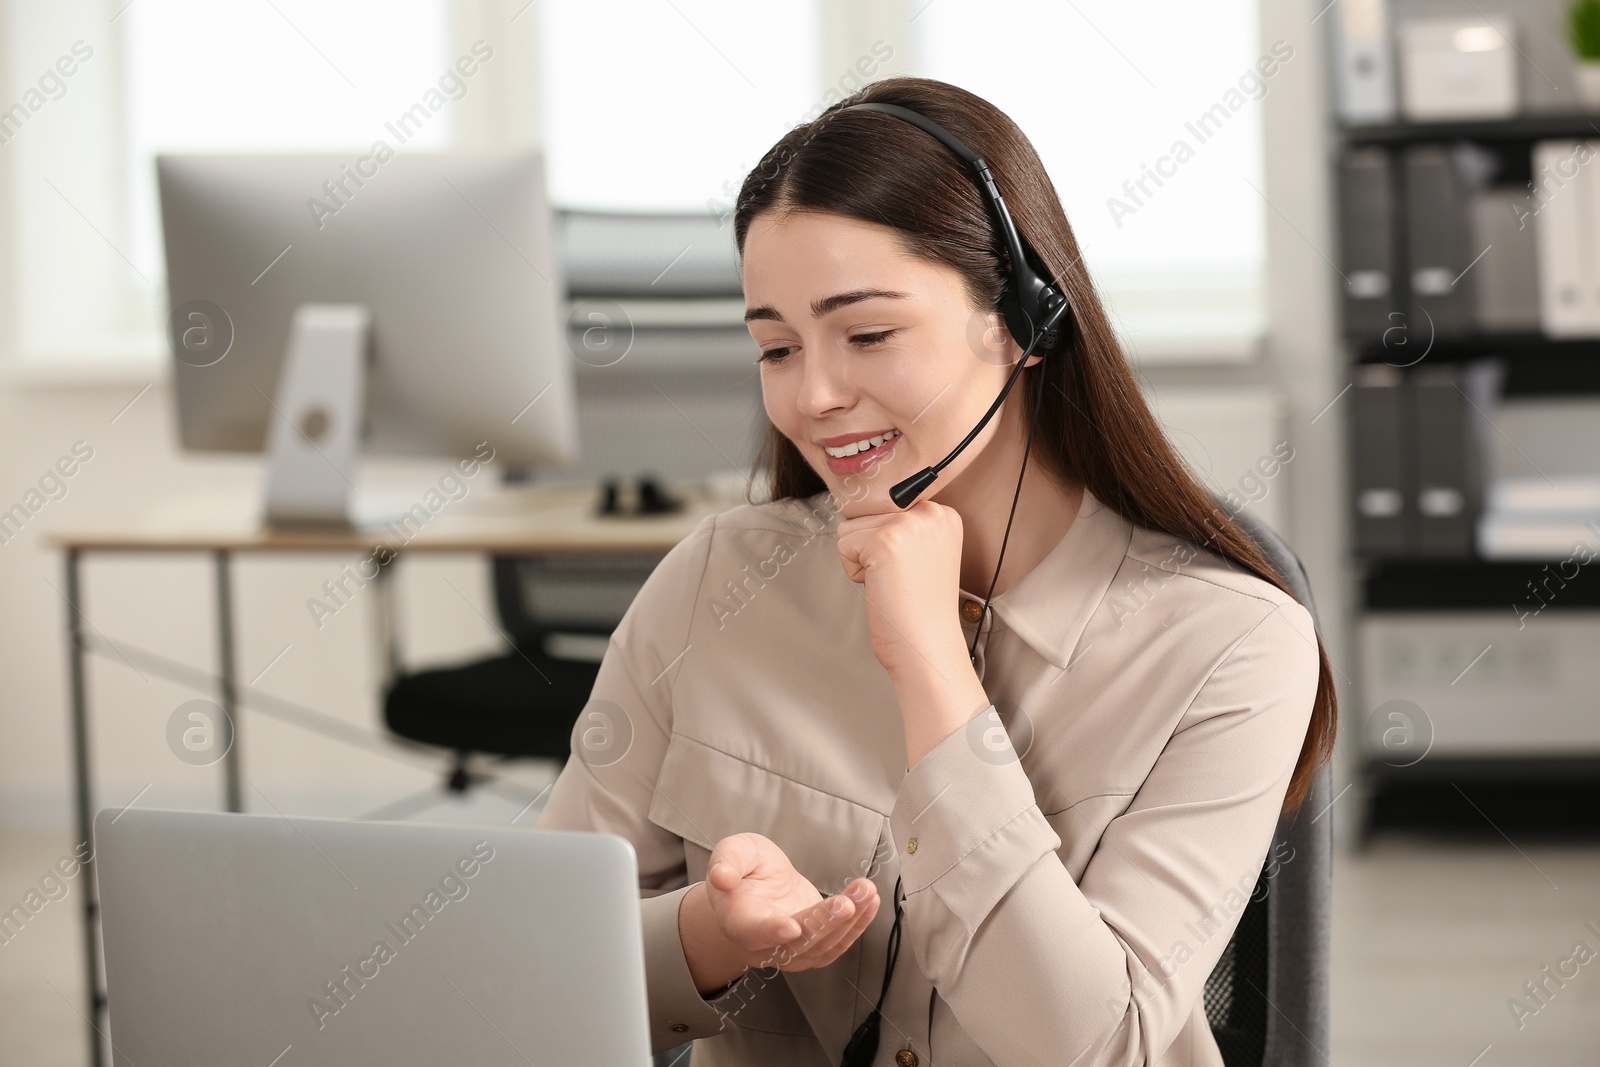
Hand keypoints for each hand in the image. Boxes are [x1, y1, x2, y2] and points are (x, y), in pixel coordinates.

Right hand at [704, 833, 880, 973]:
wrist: (753, 889)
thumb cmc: (742, 870)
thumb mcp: (733, 852)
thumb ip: (727, 861)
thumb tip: (721, 876)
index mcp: (738, 919)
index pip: (752, 932)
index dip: (771, 932)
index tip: (791, 927)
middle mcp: (763, 944)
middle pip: (795, 943)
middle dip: (823, 923)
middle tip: (846, 903)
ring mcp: (790, 951)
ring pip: (820, 947)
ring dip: (848, 922)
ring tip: (866, 892)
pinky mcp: (812, 948)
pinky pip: (836, 945)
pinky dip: (857, 927)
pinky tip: (870, 903)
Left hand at [836, 498, 970, 681]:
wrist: (927, 646)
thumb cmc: (920, 609)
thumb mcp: (924, 553)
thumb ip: (904, 526)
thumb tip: (859, 506)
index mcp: (943, 513)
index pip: (886, 505)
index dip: (884, 540)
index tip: (908, 569)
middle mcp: (930, 512)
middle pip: (867, 514)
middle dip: (871, 549)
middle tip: (901, 579)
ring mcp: (906, 525)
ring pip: (851, 528)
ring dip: (862, 559)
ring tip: (892, 582)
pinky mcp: (883, 541)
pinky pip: (843, 546)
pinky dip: (854, 572)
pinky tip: (882, 587)